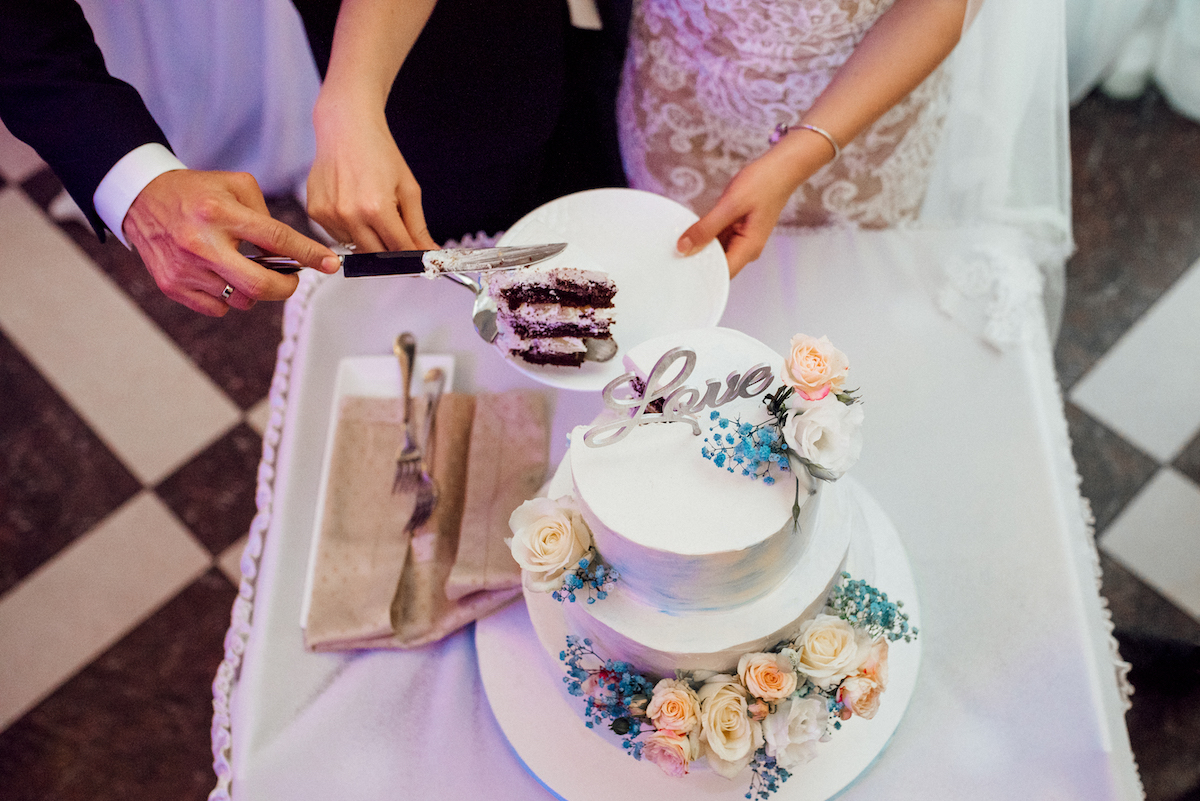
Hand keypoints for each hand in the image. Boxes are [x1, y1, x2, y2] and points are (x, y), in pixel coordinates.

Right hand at [123, 169, 340, 315]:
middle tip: (290, 278)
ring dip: (254, 290)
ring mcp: (187, 269)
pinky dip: (229, 298)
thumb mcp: (235, 185)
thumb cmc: (195, 192)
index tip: (330, 264)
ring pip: (242, 300)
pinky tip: (222, 276)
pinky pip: (218, 309)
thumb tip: (291, 250)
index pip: (276, 240)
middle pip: (261, 285)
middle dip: (286, 287)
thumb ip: (266, 214)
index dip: (308, 254)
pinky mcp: (173, 286)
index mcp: (220, 213)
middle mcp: (202, 244)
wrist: (141, 199)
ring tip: (245, 268)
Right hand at [307, 101, 438, 252]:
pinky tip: (354, 207)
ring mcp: (329, 215)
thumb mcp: (407, 189)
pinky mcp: (315, 212)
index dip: (412, 258)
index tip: (419, 262)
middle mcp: (349, 215)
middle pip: (377, 255)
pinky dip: (351, 230)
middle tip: (399, 237)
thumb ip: (417, 226)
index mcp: (376, 208)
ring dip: (369, 240)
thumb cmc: (378, 152)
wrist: (346, 128)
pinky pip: (338, 236)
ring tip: (372, 211)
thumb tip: (430, 252)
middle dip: (392, 251)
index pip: (399, 249)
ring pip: (356, 247)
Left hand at [674, 149, 802, 277]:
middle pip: (717, 266)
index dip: (700, 276)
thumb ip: (706, 228)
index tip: (679, 270)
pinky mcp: (739, 231)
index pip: (720, 275)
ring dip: (700, 248)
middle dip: (697, 262)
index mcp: (748, 249)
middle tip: (673, 256)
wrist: (782, 168)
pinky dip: (706, 236)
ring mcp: (743, 241)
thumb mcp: (730, 205)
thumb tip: (684, 247)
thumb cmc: (764, 183)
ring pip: (716, 253)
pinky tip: (692, 231)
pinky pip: (719, 239)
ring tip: (678, 243)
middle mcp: (747, 250)